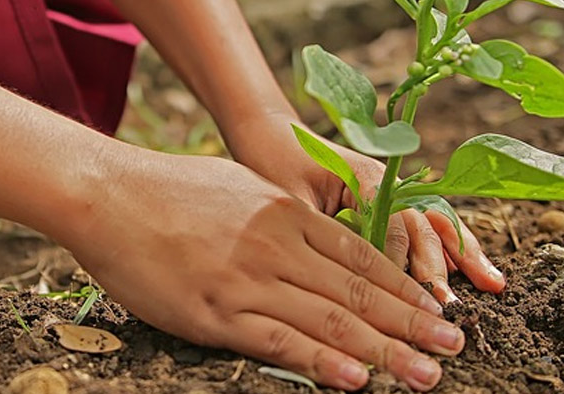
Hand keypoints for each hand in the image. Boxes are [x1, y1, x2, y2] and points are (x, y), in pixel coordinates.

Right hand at [60, 148, 463, 390]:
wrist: (109, 192)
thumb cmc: (173, 191)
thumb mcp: (241, 189)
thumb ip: (283, 218)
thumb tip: (316, 246)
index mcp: (287, 213)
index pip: (362, 257)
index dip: (405, 286)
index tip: (436, 309)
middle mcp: (278, 244)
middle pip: (359, 290)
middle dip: (411, 321)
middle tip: (453, 346)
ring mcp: (248, 278)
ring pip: (330, 319)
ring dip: (384, 349)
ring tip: (426, 372)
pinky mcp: (214, 310)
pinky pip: (278, 340)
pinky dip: (320, 363)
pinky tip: (355, 380)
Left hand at [224, 112, 505, 302]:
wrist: (271, 133)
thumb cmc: (274, 163)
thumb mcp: (289, 199)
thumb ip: (319, 230)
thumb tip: (339, 277)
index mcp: (365, 176)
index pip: (394, 224)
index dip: (400, 263)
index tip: (406, 299)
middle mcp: (387, 181)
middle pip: (424, 224)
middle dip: (440, 266)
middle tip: (450, 307)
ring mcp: (393, 189)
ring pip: (436, 222)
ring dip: (463, 254)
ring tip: (493, 285)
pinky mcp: (389, 199)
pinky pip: (426, 223)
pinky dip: (451, 246)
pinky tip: (470, 270)